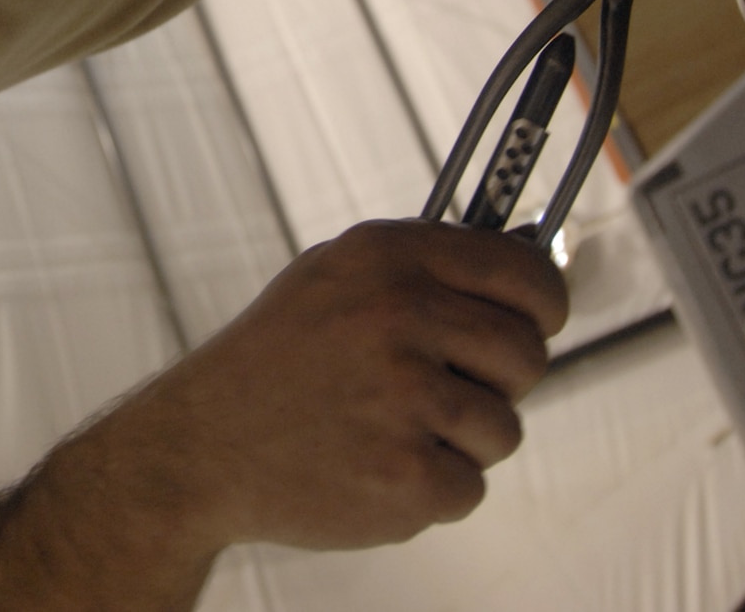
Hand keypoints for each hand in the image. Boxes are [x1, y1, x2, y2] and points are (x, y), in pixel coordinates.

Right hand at [132, 219, 568, 551]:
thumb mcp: (337, 276)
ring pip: (504, 428)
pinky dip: (431, 488)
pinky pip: (470, 487)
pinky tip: (374, 464)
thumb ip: (427, 264)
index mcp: (389, 257)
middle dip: (500, 380)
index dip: (544, 305)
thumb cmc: (278, 360)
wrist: (200, 445)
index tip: (538, 322)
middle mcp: (399, 316)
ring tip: (391, 428)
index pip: (525, 275)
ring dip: (462, 440)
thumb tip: (532, 259)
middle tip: (443, 388)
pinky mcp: (406, 477)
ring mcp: (404, 398)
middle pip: (527, 355)